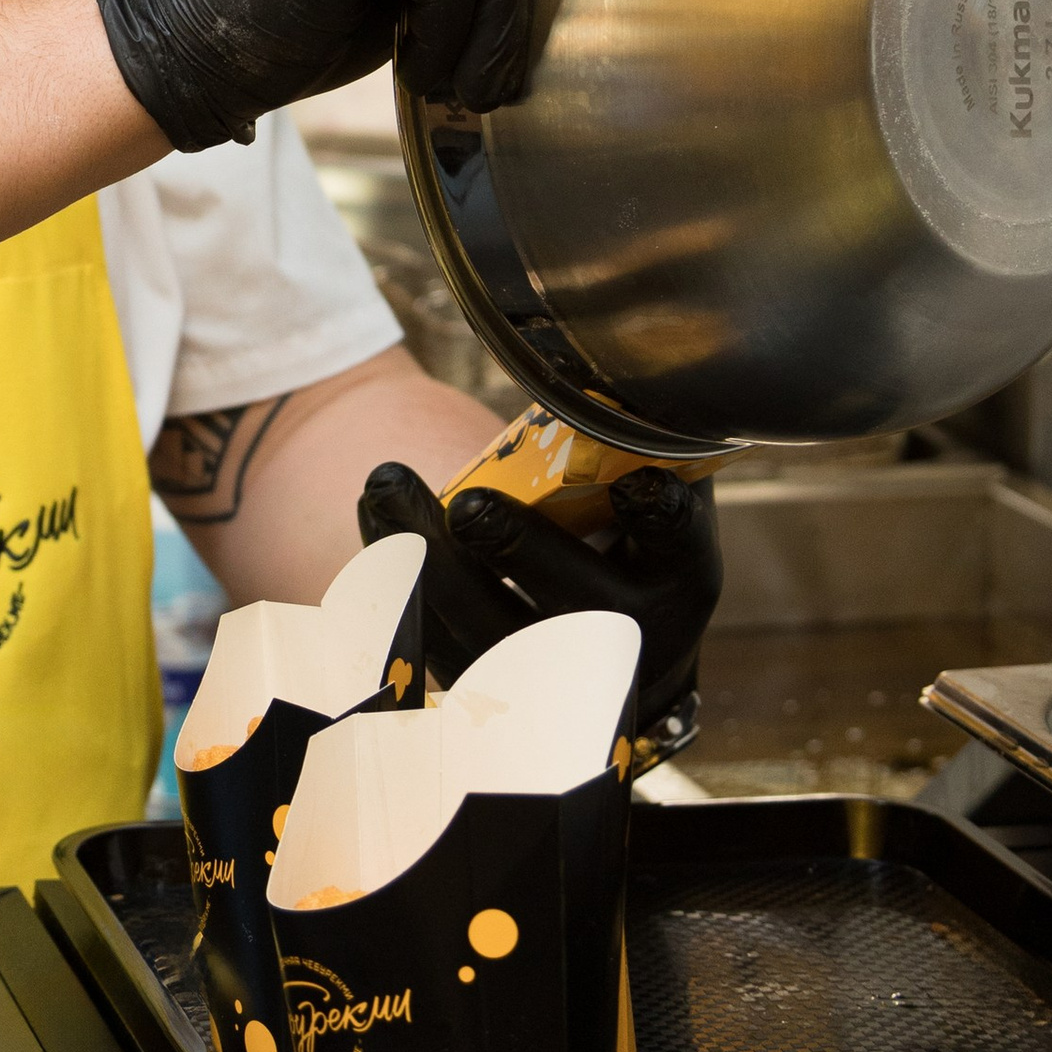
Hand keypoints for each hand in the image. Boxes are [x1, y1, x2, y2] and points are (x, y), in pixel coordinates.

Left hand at [358, 455, 721, 728]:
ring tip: (386, 484)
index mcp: (676, 579)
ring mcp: (553, 674)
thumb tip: (626, 365)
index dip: (657, 513)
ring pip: (481, 623)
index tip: (628, 482)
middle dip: (516, 548)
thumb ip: (653, 449)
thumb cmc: (640, 557)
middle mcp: (622, 634)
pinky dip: (396, 577)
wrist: (628, 666)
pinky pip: (431, 638)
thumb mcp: (665, 512)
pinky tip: (375, 517)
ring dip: (427, 554)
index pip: (674, 539)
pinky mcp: (490, 686)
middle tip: (469, 506)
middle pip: (570, 598)